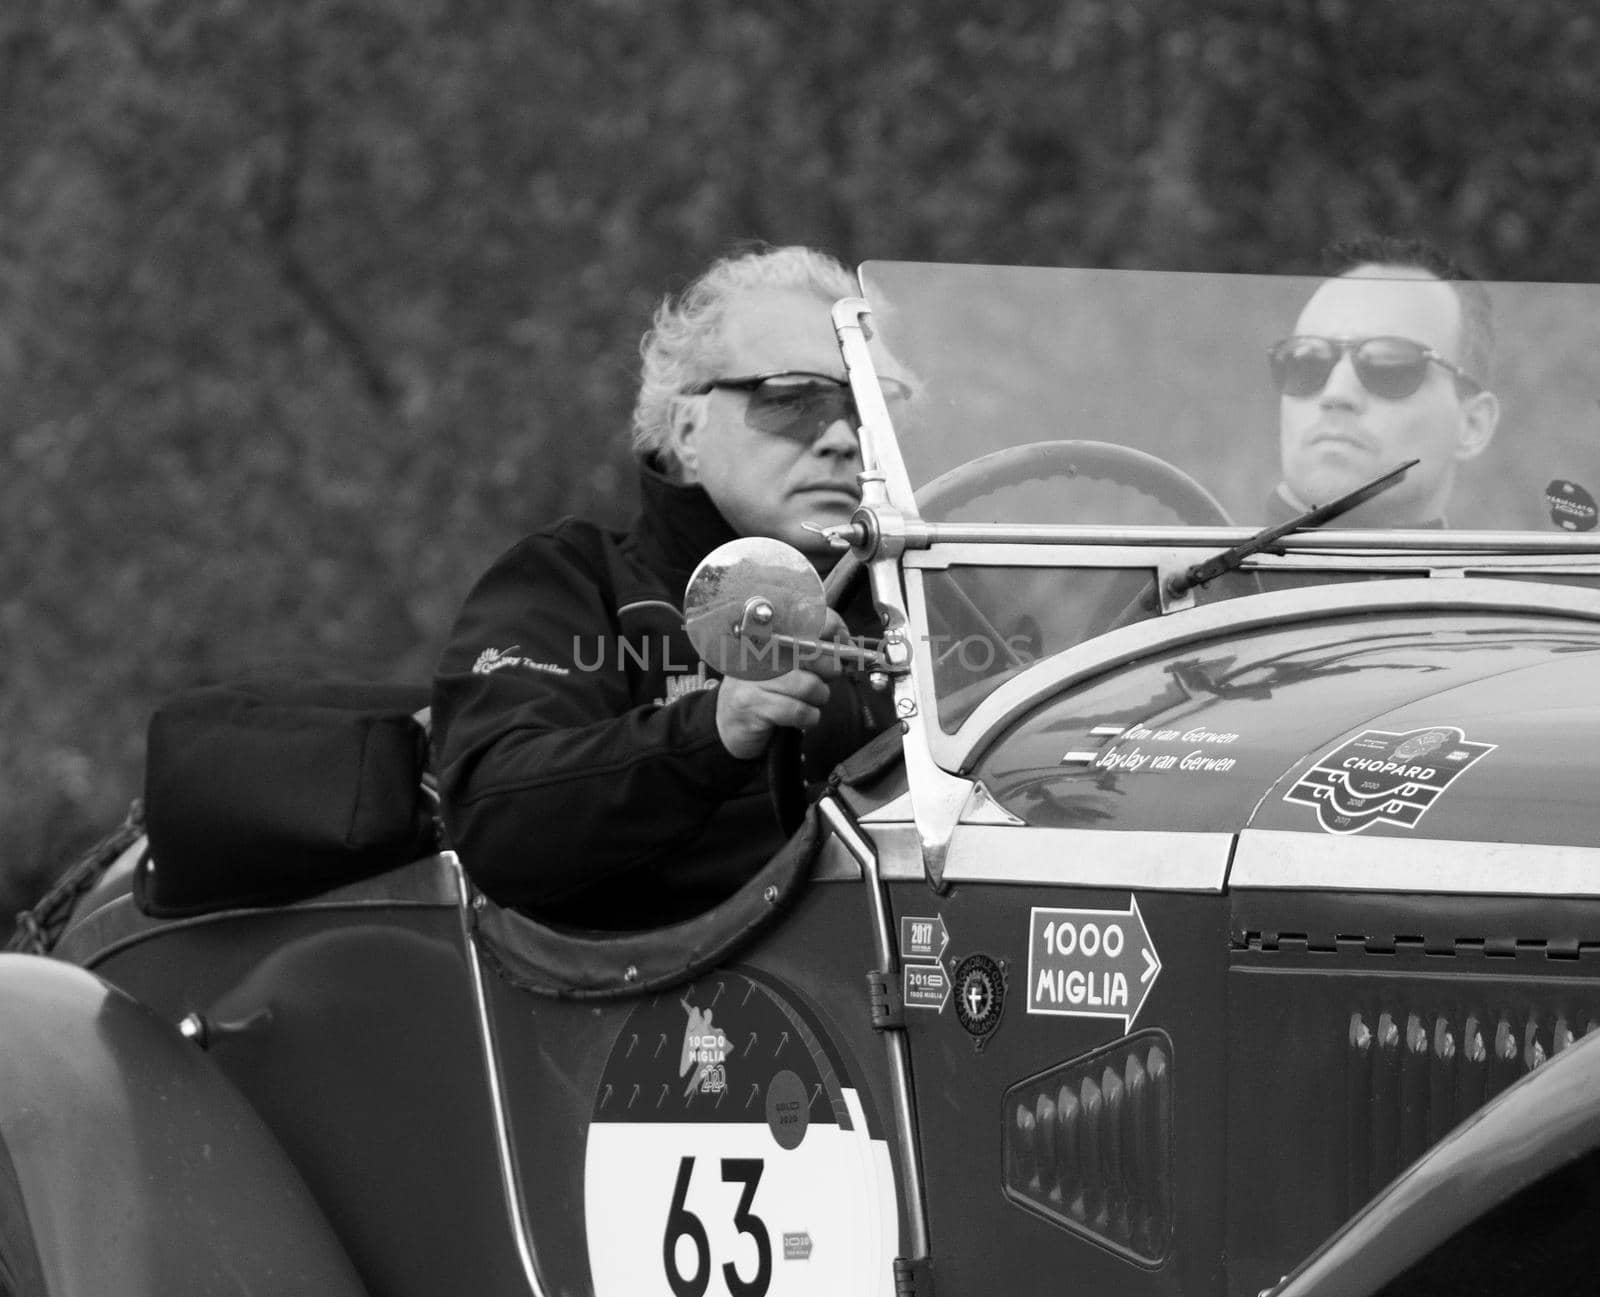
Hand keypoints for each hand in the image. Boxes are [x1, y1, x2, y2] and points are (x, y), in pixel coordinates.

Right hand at [713, 610, 850, 759]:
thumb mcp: (786, 666)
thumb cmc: (763, 693)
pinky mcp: (753, 704)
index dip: (833, 627)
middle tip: (825, 679)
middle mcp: (759, 651)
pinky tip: (801, 717)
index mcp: (769, 635)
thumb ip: (812, 653)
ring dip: (818, 698)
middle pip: (813, 651)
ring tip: (808, 701)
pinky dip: (809, 717)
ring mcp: (754, 678)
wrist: (727, 725)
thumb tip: (847, 646)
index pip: (807, 617)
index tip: (845, 641)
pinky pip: (799, 710)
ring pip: (810, 685)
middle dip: (830, 669)